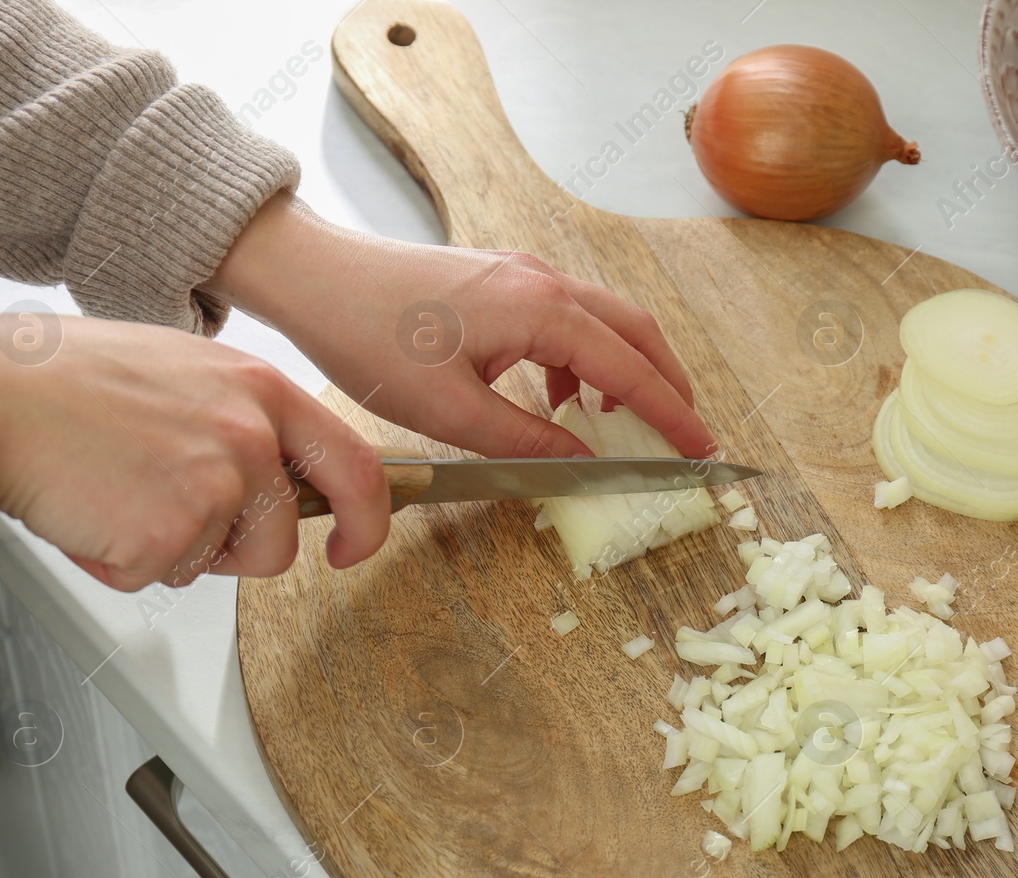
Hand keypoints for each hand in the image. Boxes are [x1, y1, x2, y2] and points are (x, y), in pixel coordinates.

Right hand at [0, 315, 390, 590]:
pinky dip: (121, 561)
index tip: (351, 544)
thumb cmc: (62, 381)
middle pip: (283, 538)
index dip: (365, 518)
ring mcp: (215, 484)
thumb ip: (237, 416)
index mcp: (258, 387)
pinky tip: (90, 510)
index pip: (355, 462)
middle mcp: (249, 434)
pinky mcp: (171, 532)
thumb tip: (271, 467)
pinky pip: (160, 576)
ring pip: (220, 562)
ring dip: (174, 551)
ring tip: (119, 498)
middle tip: (200, 544)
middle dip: (244, 554)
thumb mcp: (180, 370)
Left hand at [204, 193, 718, 460]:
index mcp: (540, 310)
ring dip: (624, 370)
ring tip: (622, 424)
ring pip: (603, 320)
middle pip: (634, 331)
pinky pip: (566, 317)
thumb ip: (527, 441)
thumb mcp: (451, 413)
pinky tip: (560, 398)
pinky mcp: (500, 278)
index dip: (670, 414)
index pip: (629, 367)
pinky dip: (582, 358)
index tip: (702, 450)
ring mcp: (523, 273)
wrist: (315, 279)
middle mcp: (543, 280)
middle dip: (666, 384)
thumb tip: (583, 463)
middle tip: (684, 434)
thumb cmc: (369, 340)